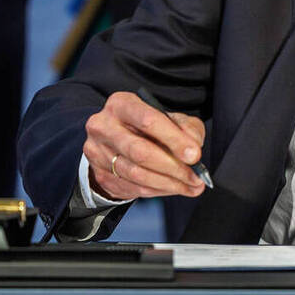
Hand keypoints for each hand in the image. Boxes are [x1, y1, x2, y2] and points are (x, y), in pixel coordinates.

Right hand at [83, 91, 207, 201]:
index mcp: (121, 104)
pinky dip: (158, 190)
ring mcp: (98, 152)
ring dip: (169, 183)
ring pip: (137, 174)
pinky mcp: (100, 174)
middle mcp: (104, 126)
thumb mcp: (170, 118)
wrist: (116, 142)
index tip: (194, 155)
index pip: (148, 121)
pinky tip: (174, 188)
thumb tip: (194, 146)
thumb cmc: (148, 127)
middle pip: (140, 151)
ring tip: (190, 186)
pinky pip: (133, 187)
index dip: (174, 139)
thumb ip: (186, 128)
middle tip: (195, 176)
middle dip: (173, 167)